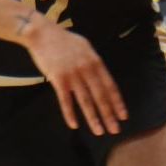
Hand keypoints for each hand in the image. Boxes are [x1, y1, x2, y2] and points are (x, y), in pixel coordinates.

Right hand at [21, 15, 127, 134]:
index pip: (110, 86)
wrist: (42, 33)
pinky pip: (65, 100)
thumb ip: (94, 63)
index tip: (123, 116)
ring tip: (99, 131)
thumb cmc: (64, 40)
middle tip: (115, 130)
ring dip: (93, 118)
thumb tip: (102, 78)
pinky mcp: (58, 79)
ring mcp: (72, 75)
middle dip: (109, 115)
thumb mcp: (85, 47)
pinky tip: (74, 125)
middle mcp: (86, 69)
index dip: (117, 102)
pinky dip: (70, 114)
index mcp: (95, 62)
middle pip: (100, 96)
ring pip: (85, 101)